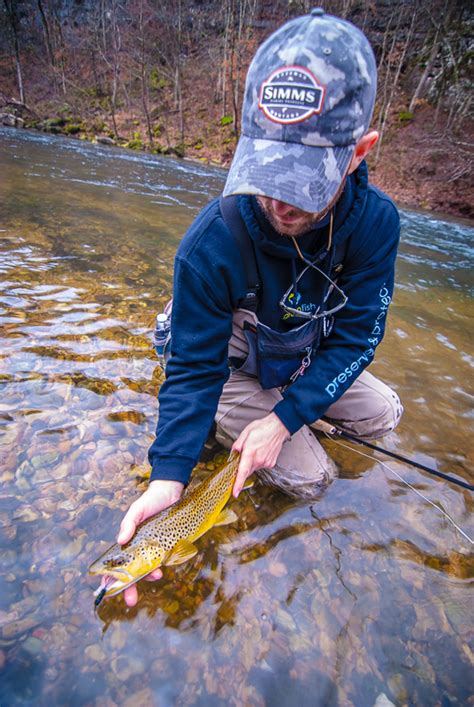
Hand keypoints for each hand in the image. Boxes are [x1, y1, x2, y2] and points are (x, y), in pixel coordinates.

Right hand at [116, 479, 183, 606]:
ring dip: (149, 576)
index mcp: (127, 542)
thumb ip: (129, 524)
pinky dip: (162, 566)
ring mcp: (153, 548)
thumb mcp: (137, 510)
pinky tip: (164, 565)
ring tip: (155, 575)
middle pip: (131, 573)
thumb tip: (120, 540)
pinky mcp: (166, 546)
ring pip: (148, 569)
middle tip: (130, 601)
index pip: (115, 564)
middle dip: (130, 588)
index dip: (111, 579)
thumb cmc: (150, 501)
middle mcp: (139, 548)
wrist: (171, 493)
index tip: (108, 591)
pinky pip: (162, 561)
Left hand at [231, 412, 288, 497]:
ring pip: (253, 468)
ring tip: (254, 449)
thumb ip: (238, 445)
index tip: (235, 493)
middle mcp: (259, 460)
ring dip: (251, 462)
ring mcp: (266, 463)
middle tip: (243, 455)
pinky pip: (260, 466)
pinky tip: (260, 451)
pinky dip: (258, 461)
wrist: (278, 427)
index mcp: (250, 453)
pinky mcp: (270, 463)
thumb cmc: (262, 428)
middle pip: (246, 471)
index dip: (238, 484)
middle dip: (242, 466)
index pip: (242, 472)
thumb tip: (234, 452)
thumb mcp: (245, 433)